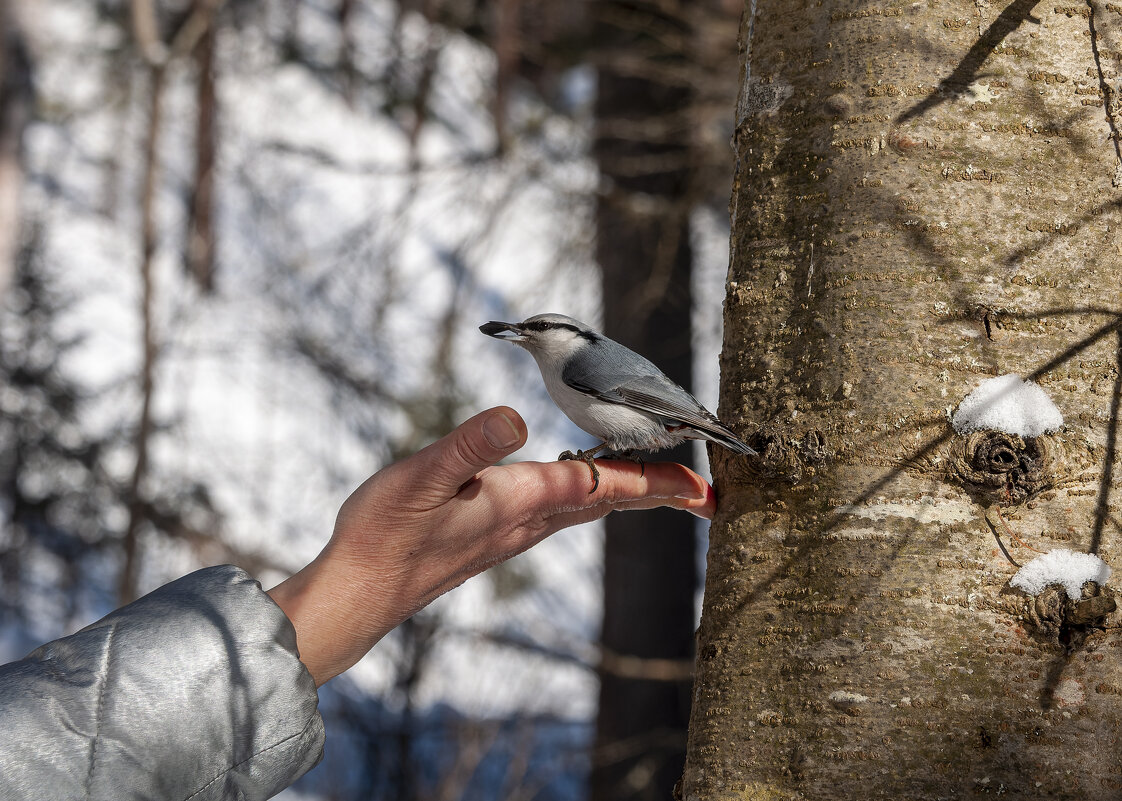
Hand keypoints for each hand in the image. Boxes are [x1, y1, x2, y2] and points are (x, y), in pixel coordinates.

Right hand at [266, 406, 715, 684]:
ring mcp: (512, 533)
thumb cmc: (386, 534)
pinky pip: (558, 514)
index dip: (656, 482)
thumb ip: (469, 445)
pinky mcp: (493, 537)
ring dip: (624, 493)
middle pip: (608, 502)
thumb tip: (516, 416)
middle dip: (656, 492)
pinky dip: (586, 497)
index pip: (604, 485)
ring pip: (585, 509)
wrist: (361, 592)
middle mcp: (527, 521)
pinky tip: (577, 491)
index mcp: (522, 501)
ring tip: (658, 485)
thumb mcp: (421, 477)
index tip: (704, 488)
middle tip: (702, 491)